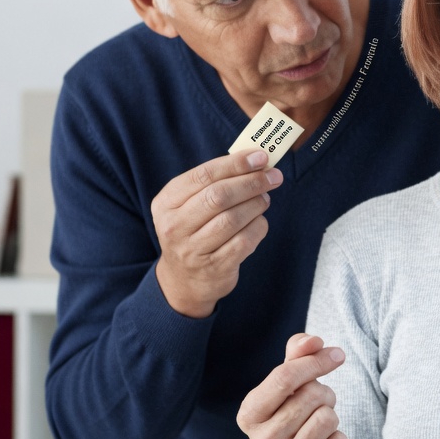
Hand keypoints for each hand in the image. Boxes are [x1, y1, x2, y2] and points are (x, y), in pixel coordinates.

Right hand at [151, 149, 281, 317]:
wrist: (185, 282)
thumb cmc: (194, 232)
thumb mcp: (189, 206)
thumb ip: (215, 182)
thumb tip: (256, 161)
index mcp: (166, 203)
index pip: (203, 176)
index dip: (234, 164)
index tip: (260, 157)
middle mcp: (175, 226)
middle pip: (218, 196)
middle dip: (251, 182)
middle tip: (273, 176)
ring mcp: (193, 250)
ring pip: (232, 219)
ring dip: (256, 204)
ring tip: (265, 198)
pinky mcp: (215, 267)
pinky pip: (244, 241)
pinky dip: (258, 227)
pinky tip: (259, 221)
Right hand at [237, 334, 351, 438]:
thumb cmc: (301, 416)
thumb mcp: (294, 382)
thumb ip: (299, 353)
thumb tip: (313, 341)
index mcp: (249, 414)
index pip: (284, 376)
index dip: (315, 361)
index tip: (337, 354)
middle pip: (310, 396)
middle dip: (325, 394)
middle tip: (318, 407)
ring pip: (327, 418)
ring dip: (332, 417)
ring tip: (321, 427)